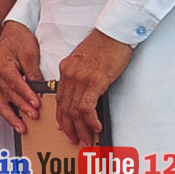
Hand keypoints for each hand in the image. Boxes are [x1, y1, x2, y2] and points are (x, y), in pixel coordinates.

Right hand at [0, 22, 43, 133]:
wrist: (11, 30)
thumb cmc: (19, 38)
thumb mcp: (30, 53)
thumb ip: (33, 72)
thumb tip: (40, 89)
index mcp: (1, 65)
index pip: (15, 83)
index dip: (26, 95)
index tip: (37, 104)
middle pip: (8, 95)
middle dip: (22, 107)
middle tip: (34, 116)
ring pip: (0, 102)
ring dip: (11, 116)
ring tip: (22, 128)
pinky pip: (0, 100)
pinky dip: (7, 111)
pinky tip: (15, 120)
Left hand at [56, 29, 132, 147]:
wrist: (115, 33)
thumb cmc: (105, 46)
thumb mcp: (86, 61)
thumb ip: (80, 77)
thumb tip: (84, 94)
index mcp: (65, 70)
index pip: (60, 98)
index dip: (62, 116)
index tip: (65, 128)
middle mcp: (69, 75)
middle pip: (65, 107)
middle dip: (70, 127)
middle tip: (75, 140)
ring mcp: (80, 78)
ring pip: (74, 110)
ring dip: (81, 128)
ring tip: (86, 140)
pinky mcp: (93, 81)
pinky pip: (87, 107)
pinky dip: (90, 120)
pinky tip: (96, 127)